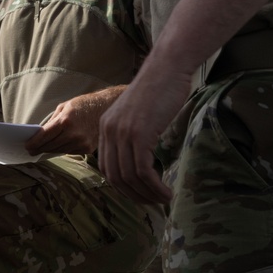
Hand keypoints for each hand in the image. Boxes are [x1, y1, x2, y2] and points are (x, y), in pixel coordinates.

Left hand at [25, 86, 123, 155]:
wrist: (106, 108)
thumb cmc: (83, 105)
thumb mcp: (64, 107)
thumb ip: (52, 121)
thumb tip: (41, 133)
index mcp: (66, 121)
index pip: (45, 136)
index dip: (34, 142)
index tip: (27, 146)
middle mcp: (74, 134)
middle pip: (51, 146)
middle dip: (39, 148)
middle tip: (31, 150)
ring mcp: (82, 143)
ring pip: (59, 150)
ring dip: (50, 150)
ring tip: (41, 149)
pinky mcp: (88, 149)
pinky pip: (70, 151)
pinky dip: (63, 149)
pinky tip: (58, 146)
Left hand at [97, 59, 188, 203]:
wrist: (167, 68)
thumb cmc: (158, 90)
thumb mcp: (137, 115)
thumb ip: (132, 135)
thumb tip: (140, 162)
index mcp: (105, 127)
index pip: (105, 167)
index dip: (121, 186)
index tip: (139, 194)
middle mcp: (109, 131)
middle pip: (114, 176)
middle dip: (133, 195)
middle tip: (152, 203)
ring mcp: (123, 132)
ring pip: (130, 176)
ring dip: (147, 194)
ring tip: (162, 199)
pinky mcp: (139, 134)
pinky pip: (143, 170)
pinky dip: (154, 186)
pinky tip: (166, 191)